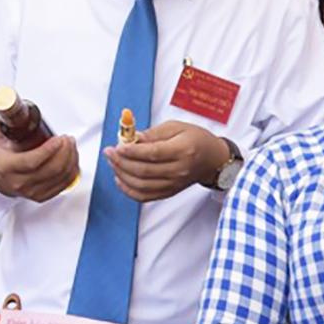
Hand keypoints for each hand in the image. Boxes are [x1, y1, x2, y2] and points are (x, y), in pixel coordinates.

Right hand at [0, 119, 79, 202]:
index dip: (50, 150)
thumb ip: (5, 120)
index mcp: (6, 167)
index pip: (32, 161)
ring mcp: (32, 192)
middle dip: (65, 151)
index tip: (59, 138)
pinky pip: (65, 183)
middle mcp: (19, 182)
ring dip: (71, 159)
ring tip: (71, 145)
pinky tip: (72, 158)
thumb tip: (11, 102)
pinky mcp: (43, 196)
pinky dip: (73, 169)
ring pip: (61, 176)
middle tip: (68, 139)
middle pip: (51, 169)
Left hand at [102, 120, 230, 202]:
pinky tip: (120, 179)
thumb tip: (132, 139)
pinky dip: (129, 190)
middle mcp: (179, 170)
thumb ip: (153, 133)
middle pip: (144, 170)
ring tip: (113, 163)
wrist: (213, 160)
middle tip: (110, 152)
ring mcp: (174, 183)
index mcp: (183, 150)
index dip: (132, 151)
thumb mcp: (177, 127)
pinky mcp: (170, 192)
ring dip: (122, 174)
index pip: (153, 154)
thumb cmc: (197, 140)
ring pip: (141, 185)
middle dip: (121, 161)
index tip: (117, 146)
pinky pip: (145, 196)